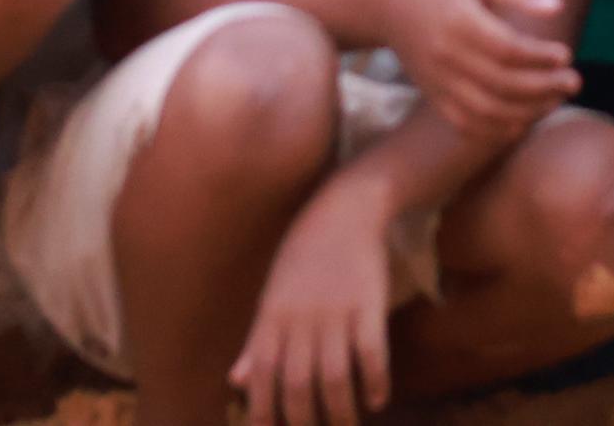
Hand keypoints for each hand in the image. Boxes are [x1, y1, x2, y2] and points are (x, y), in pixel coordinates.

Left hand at [232, 178, 399, 425]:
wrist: (345, 208)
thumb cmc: (302, 255)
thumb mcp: (272, 295)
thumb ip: (257, 342)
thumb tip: (235, 382)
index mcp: (272, 317)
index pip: (262, 376)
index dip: (263, 412)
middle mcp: (301, 318)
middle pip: (298, 385)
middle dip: (304, 421)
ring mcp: (336, 311)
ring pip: (335, 377)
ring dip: (341, 412)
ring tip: (346, 425)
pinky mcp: (369, 303)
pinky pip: (372, 351)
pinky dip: (375, 380)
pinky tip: (377, 399)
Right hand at [368, 0, 577, 138]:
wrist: (384, 4)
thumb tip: (557, 6)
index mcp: (459, 20)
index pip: (507, 49)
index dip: (540, 57)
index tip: (565, 54)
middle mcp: (446, 56)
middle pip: (502, 84)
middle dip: (544, 88)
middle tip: (574, 81)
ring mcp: (437, 81)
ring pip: (488, 111)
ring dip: (528, 112)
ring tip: (556, 100)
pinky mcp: (433, 96)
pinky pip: (468, 124)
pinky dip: (498, 130)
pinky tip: (523, 120)